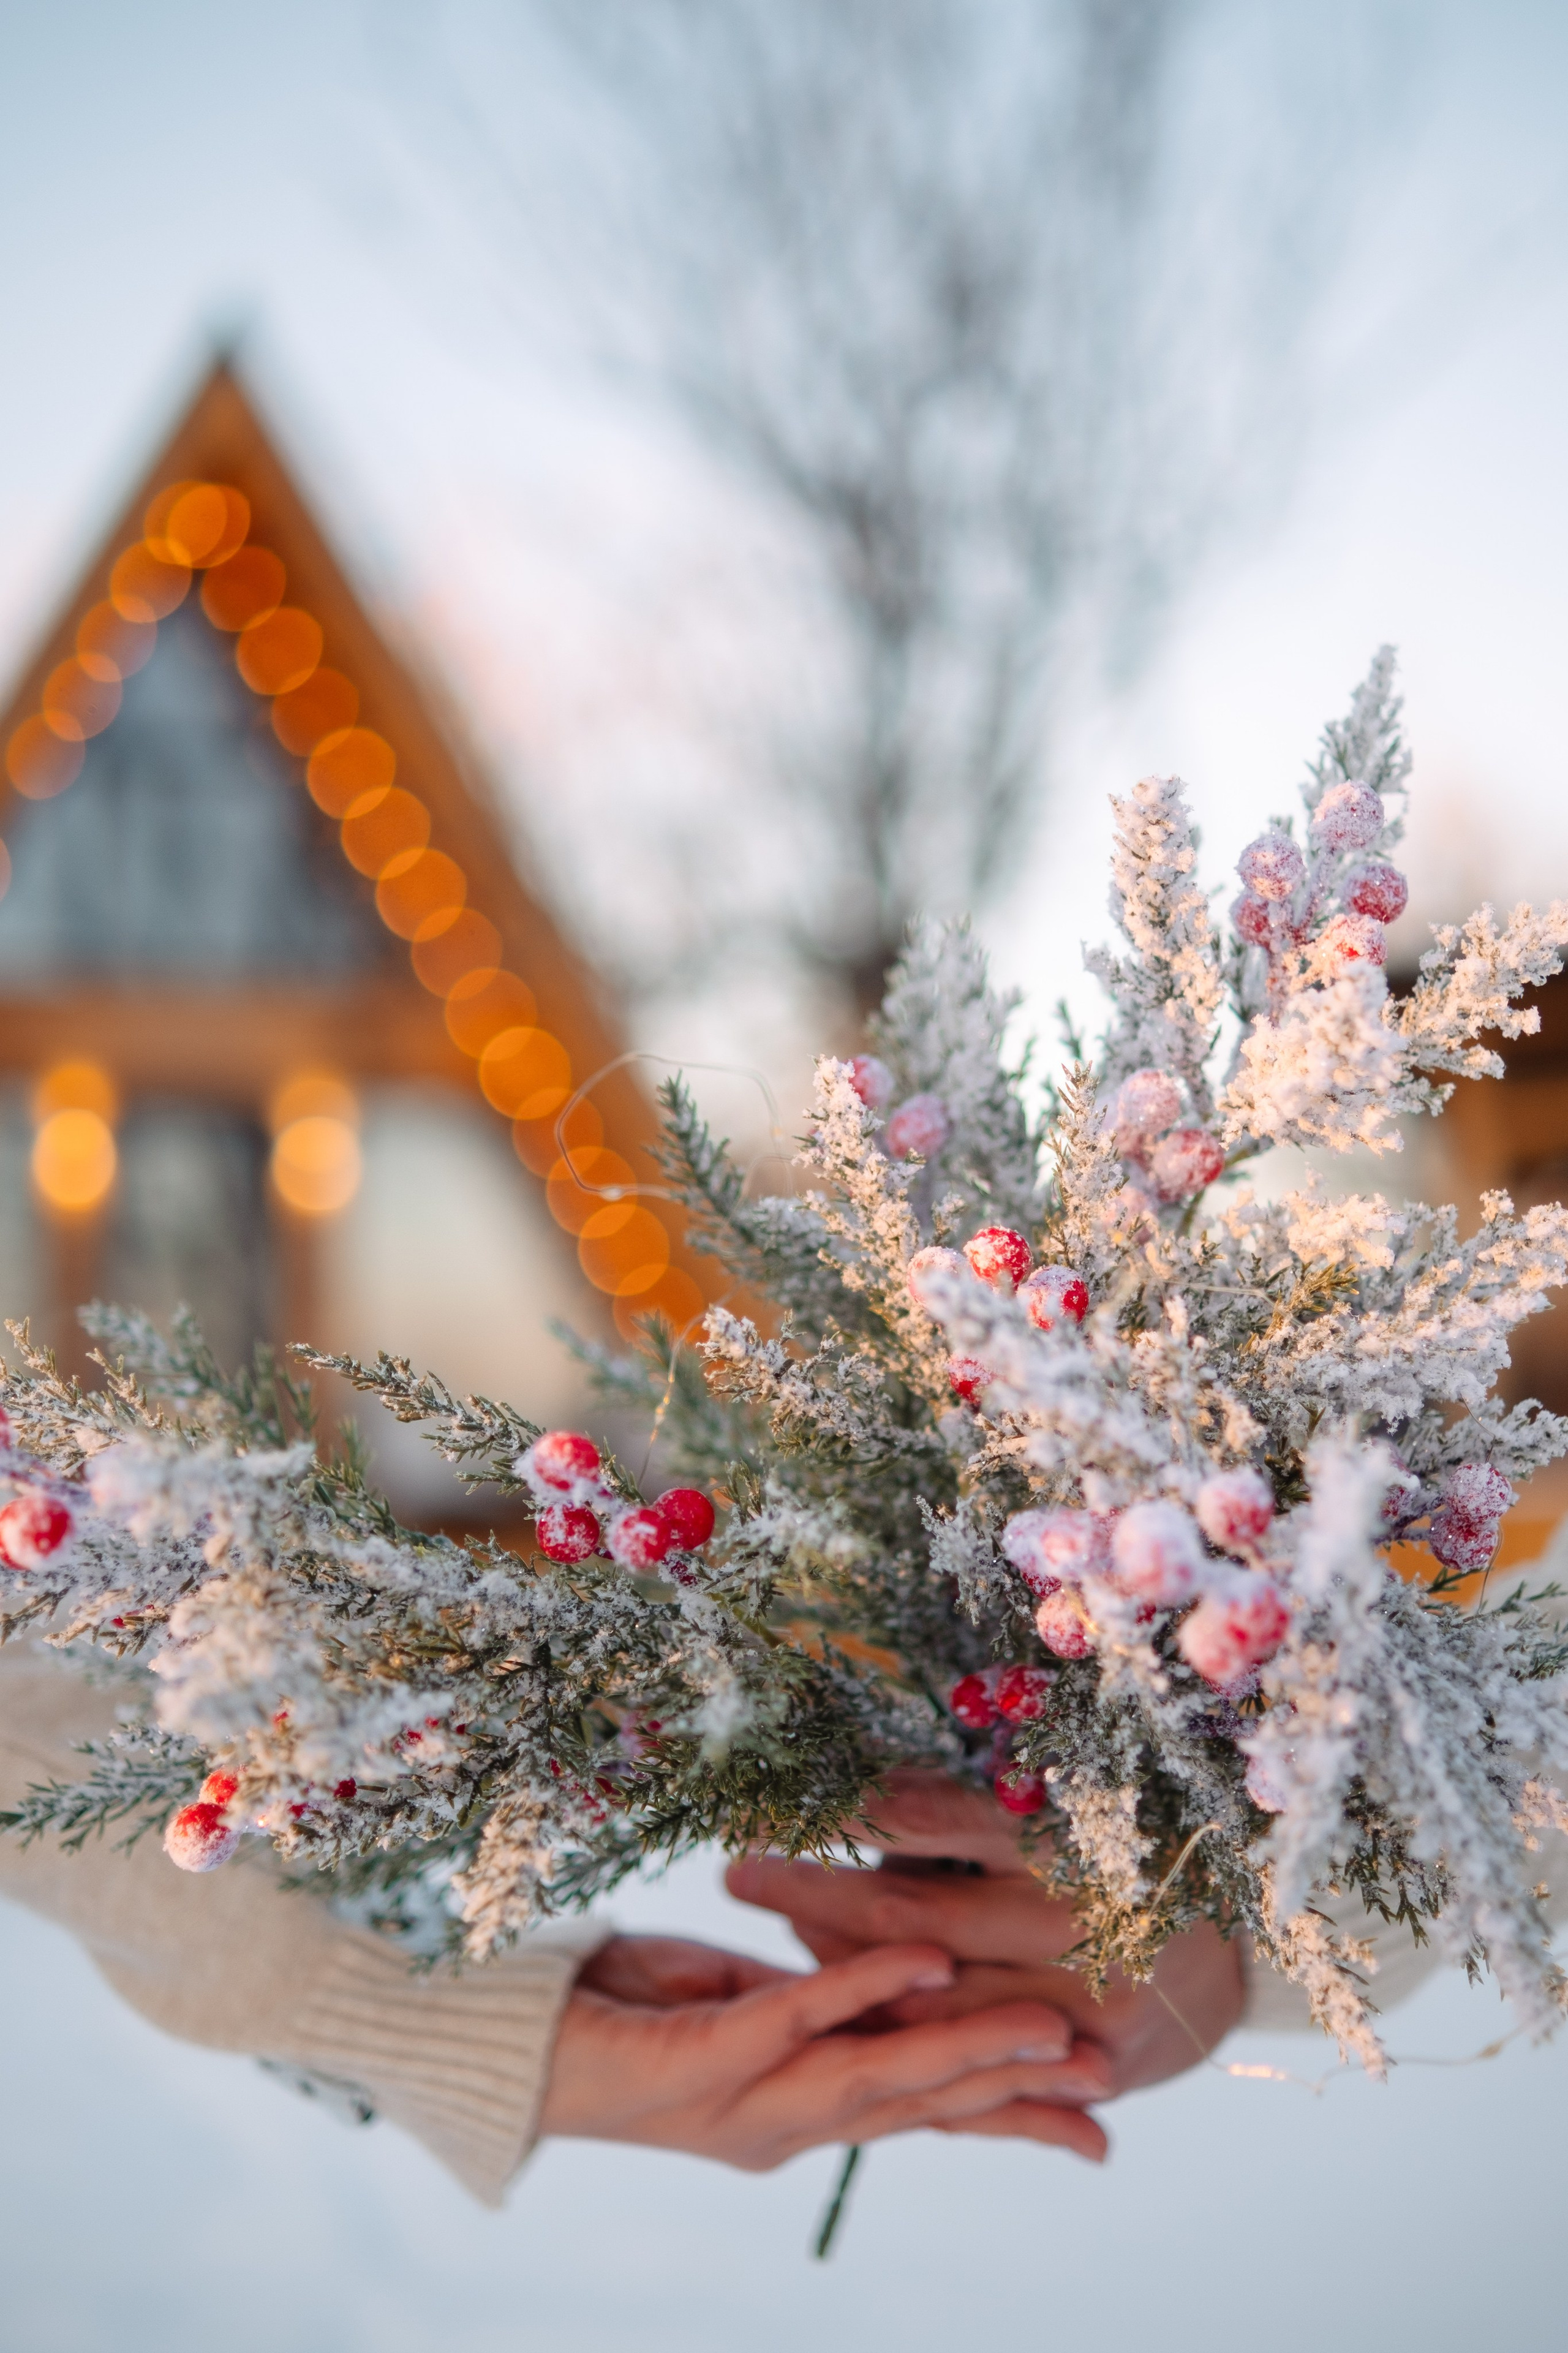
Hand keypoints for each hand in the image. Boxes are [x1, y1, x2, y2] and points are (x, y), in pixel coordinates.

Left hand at [539, 1931, 1109, 2167]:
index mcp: (799, 2115)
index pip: (925, 2116)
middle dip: (1016, 2094)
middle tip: (1107, 2080)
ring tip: (1047, 2026)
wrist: (512, 2046)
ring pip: (877, 2075)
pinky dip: (863, 1984)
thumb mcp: (747, 2001)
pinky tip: (925, 1959)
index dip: (1012, 2113)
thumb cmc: (630, 2010)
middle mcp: (783, 2127)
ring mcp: (744, 2101)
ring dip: (967, 2045)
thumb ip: (821, 2003)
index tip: (1100, 2112)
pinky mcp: (703, 2056)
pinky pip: (796, 2014)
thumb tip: (904, 1979)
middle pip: (921, 2109)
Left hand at [725, 1770, 1245, 2112]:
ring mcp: (1090, 2002)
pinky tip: (843, 2002)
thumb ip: (962, 1807)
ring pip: (930, 1996)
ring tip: (776, 1923)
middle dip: (815, 1892)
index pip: (934, 1819)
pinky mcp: (1098, 2065)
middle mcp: (1082, 1918)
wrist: (1241, 1945)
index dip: (850, 1811)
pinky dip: (903, 2027)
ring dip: (840, 1964)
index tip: (780, 1798)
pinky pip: (974, 2056)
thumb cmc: (1126, 1846)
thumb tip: (854, 1792)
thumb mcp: (1055, 1798)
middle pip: (915, 1914)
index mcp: (1072, 1832)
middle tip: (738, 1868)